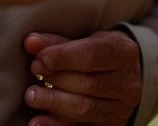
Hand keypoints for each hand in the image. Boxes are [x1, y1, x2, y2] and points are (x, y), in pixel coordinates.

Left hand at [23, 30, 141, 125]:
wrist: (124, 77)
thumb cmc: (101, 54)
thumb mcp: (87, 40)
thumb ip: (58, 42)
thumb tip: (30, 42)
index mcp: (124, 53)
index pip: (92, 56)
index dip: (63, 57)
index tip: (40, 58)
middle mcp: (127, 84)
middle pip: (88, 84)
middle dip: (56, 78)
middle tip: (35, 72)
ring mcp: (120, 109)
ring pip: (85, 109)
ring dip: (54, 103)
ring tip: (32, 95)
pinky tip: (37, 121)